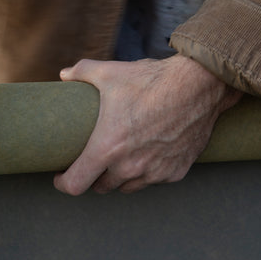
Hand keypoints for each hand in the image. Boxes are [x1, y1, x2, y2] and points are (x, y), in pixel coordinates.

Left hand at [54, 54, 241, 194]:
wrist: (199, 85)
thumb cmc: (151, 80)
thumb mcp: (109, 72)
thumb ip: (81, 72)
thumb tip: (64, 75)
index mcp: (107, 148)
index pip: (75, 184)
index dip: (63, 183)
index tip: (61, 176)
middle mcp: (129, 167)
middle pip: (101, 187)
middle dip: (94, 176)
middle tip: (93, 160)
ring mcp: (154, 172)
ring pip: (128, 186)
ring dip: (120, 177)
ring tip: (120, 159)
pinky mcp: (176, 172)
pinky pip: (154, 180)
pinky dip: (148, 172)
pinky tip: (148, 154)